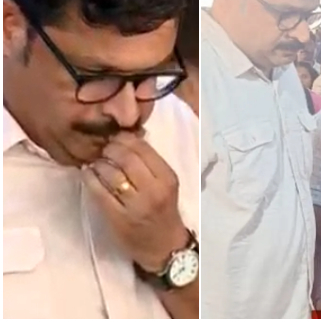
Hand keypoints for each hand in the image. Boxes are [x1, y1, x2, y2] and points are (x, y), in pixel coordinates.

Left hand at [80, 132, 187, 271]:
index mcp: (167, 178)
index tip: (116, 138)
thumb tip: (125, 138)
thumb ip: (150, 164)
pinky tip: (88, 174)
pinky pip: (98, 192)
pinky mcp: (118, 217)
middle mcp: (153, 190)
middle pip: (125, 158)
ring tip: (96, 162)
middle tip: (103, 149)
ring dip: (98, 163)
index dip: (124, 138)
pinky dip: (89, 178)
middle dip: (109, 149)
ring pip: (110, 173)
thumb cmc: (164, 212)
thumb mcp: (166, 185)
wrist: (164, 246)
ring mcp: (135, 205)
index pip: (142, 149)